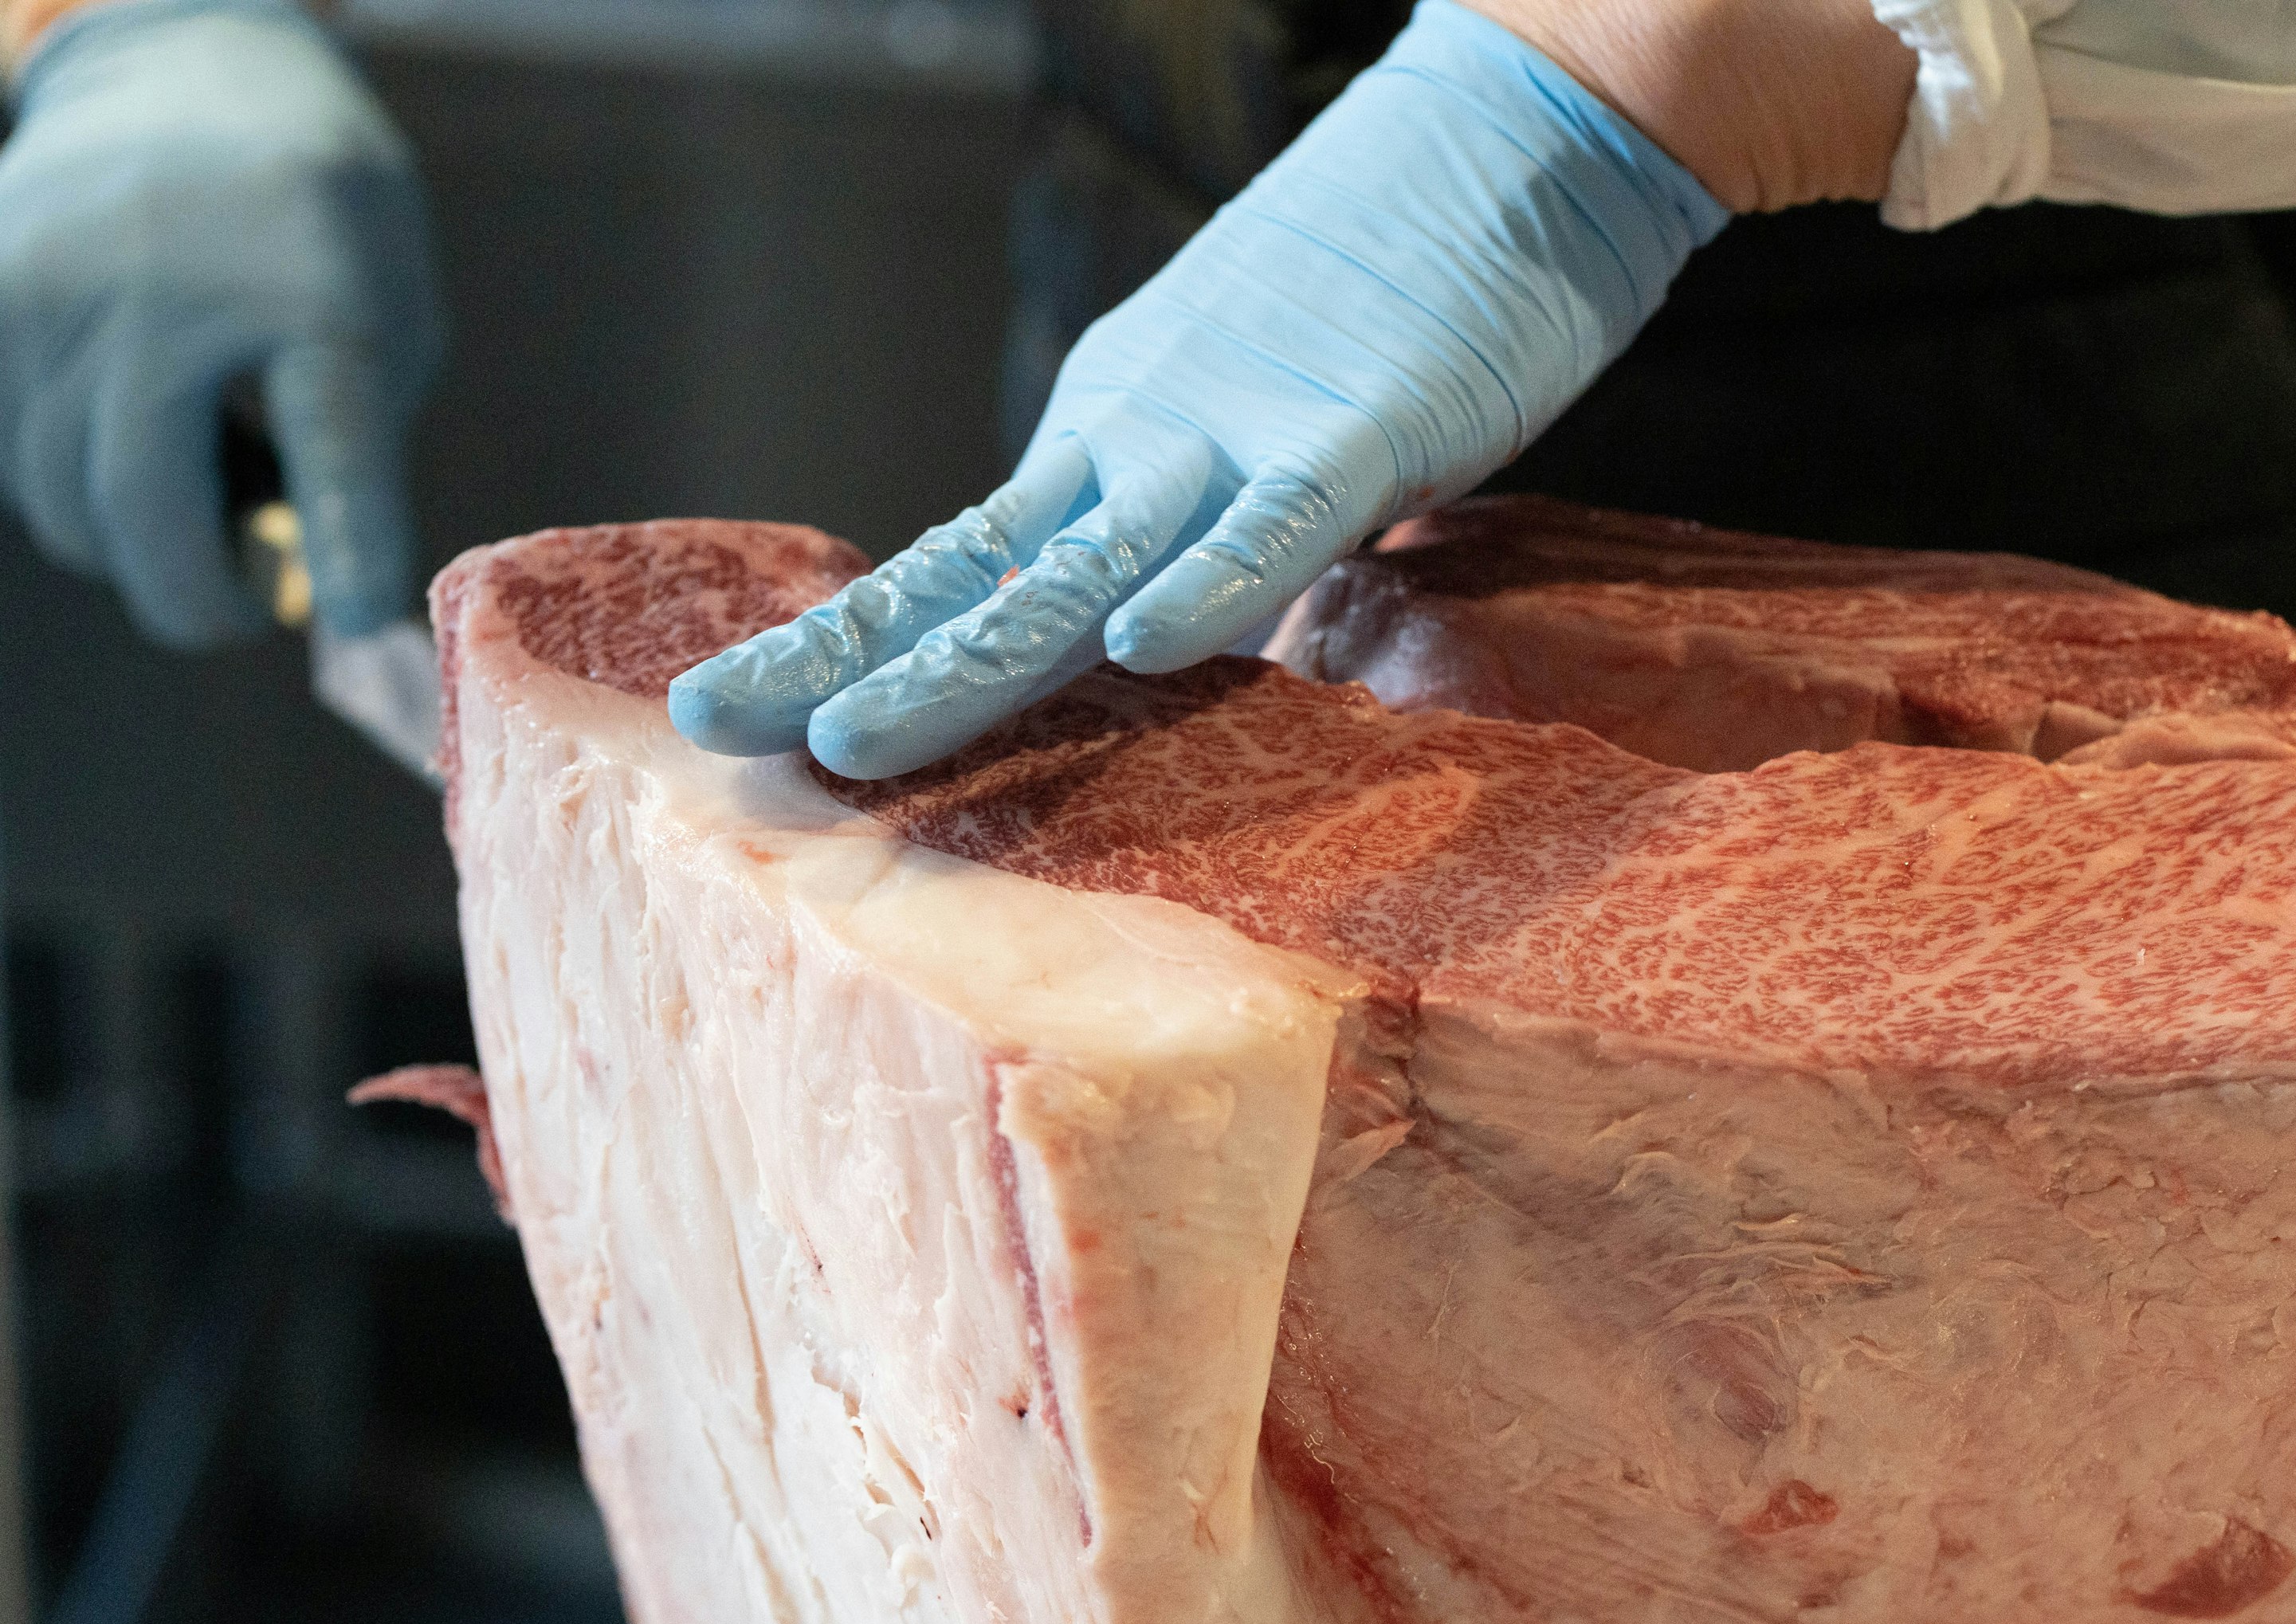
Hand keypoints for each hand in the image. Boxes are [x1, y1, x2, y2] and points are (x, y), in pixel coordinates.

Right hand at [0, 0, 439, 646]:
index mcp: (319, 303)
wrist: (194, 78)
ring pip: (64, 503)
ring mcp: (55, 289)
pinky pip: (12, 459)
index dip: (347, 546)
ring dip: (132, 531)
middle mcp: (170, 292)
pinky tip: (126, 420)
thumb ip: (349, 458)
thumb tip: (281, 594)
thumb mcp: (388, 325)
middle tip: (245, 604)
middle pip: (143, 511)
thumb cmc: (323, 233)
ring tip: (198, 462)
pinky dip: (70, 479)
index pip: (335, 447)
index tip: (362, 623)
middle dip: (195, 596)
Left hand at [669, 0, 1726, 779]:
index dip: (845, 641)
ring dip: (965, 660)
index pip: (954, 569)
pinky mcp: (1361, 429)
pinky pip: (1283, 519)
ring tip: (851, 740)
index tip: (732, 716)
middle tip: (715, 732)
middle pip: (974, 580)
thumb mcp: (1258, 442)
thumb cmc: (1391, 305)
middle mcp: (1138, 441)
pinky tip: (1150, 652)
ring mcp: (1237, 434)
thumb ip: (1205, 555)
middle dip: (844, 661)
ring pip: (1085, 569)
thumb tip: (1165, 669)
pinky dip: (1222, 583)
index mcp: (1109, 447)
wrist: (1510, 141)